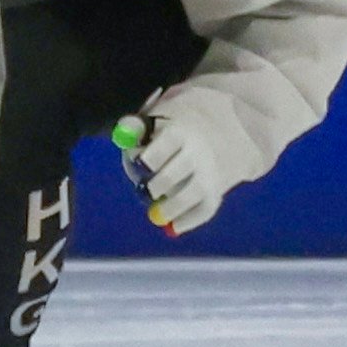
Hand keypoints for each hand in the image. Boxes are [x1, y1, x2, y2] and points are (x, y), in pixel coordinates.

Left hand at [124, 90, 247, 236]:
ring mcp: (209, 174)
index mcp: (179, 132)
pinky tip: (175, 226)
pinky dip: (190, 220)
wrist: (220, 135)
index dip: (151, 156)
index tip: (141, 165)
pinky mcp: (216, 192)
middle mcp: (198, 153)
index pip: (166, 144)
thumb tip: (126, 141)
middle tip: (145, 191)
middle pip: (178, 171)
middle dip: (158, 184)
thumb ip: (135, 128)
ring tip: (156, 215)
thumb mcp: (154, 120)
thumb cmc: (171, 131)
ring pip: (193, 193)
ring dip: (172, 208)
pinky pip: (206, 209)